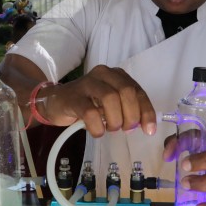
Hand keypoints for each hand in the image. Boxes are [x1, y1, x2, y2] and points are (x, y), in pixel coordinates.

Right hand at [38, 65, 157, 137]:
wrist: (57, 102)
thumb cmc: (88, 104)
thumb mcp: (111, 105)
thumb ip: (127, 109)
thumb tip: (144, 125)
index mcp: (116, 75)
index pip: (138, 91)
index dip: (146, 111)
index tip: (149, 130)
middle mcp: (103, 74)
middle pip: (126, 92)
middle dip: (131, 115)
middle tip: (125, 129)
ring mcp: (87, 84)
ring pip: (110, 99)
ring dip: (114, 120)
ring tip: (110, 129)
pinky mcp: (73, 97)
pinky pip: (90, 112)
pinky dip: (97, 127)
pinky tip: (97, 131)